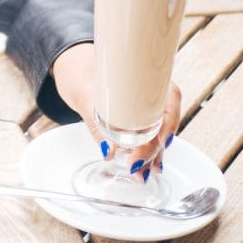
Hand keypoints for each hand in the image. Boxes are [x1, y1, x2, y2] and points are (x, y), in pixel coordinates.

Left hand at [52, 42, 180, 179]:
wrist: (71, 68)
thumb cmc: (79, 72)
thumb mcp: (83, 94)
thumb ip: (94, 121)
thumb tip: (108, 151)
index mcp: (144, 73)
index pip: (170, 95)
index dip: (170, 119)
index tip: (162, 140)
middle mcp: (150, 88)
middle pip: (165, 119)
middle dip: (156, 146)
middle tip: (137, 163)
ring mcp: (145, 104)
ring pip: (158, 130)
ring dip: (153, 154)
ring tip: (142, 174)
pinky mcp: (136, 117)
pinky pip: (149, 134)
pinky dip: (147, 151)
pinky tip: (146, 168)